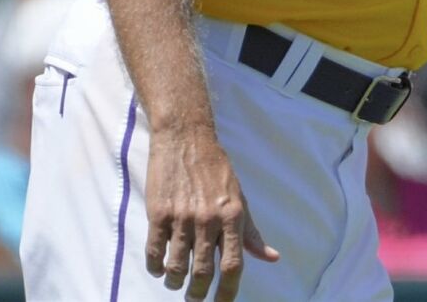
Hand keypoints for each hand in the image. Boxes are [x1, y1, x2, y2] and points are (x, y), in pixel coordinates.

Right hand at [144, 126, 279, 300]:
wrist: (185, 139)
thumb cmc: (216, 170)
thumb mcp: (240, 198)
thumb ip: (251, 232)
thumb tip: (271, 258)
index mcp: (233, 216)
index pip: (234, 264)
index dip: (228, 292)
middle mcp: (209, 219)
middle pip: (203, 273)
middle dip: (198, 294)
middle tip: (194, 298)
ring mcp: (182, 218)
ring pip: (176, 267)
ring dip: (174, 282)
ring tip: (175, 282)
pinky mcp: (158, 214)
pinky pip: (155, 253)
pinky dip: (155, 268)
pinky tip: (158, 268)